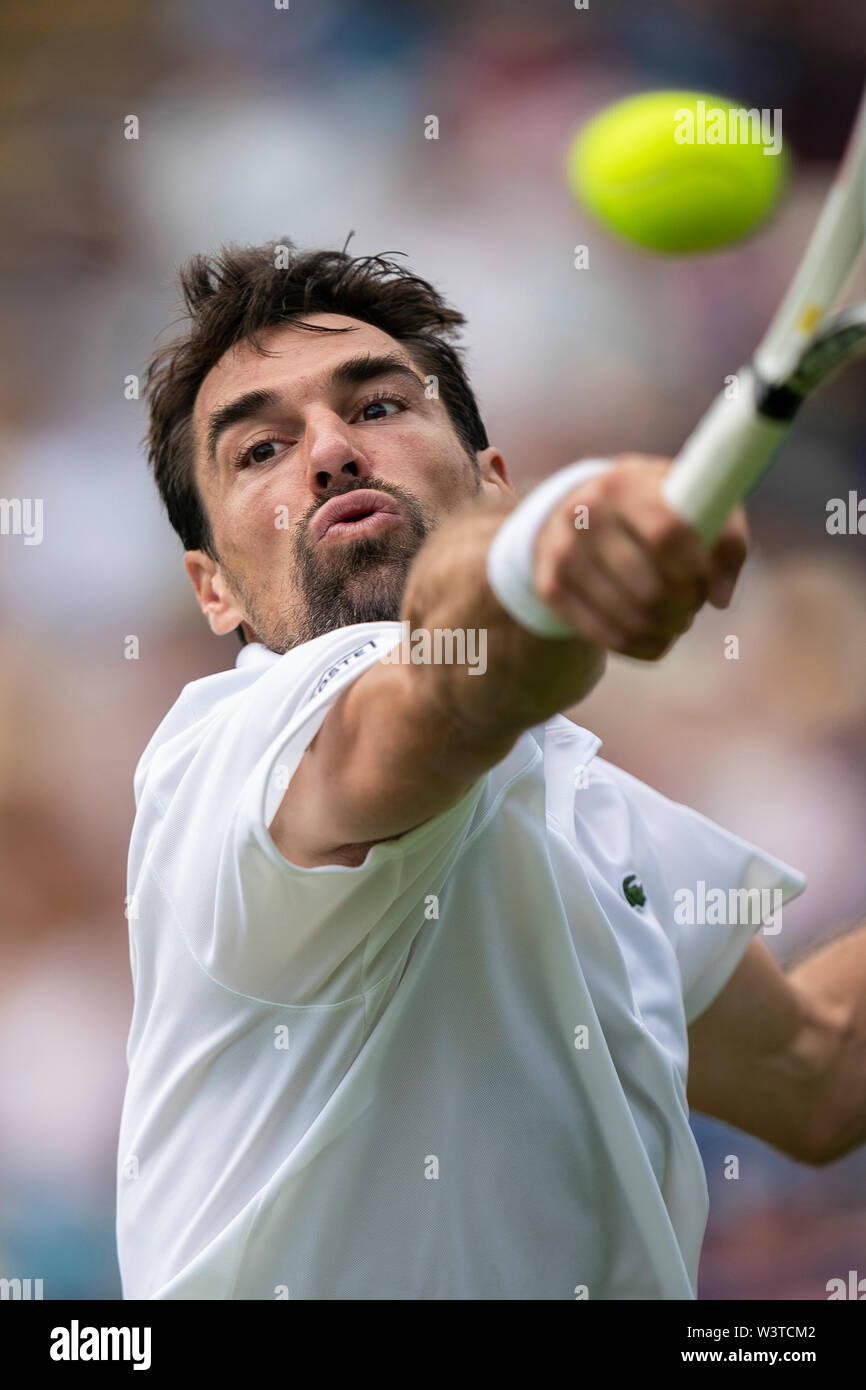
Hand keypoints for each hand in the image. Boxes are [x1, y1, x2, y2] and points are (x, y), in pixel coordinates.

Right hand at [531, 454, 748, 659]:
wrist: (580, 510)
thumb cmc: (655, 506)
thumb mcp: (693, 502)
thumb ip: (725, 540)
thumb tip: (720, 597)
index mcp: (623, 482)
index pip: (667, 534)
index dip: (696, 568)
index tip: (706, 579)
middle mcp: (584, 514)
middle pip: (650, 587)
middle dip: (684, 605)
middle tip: (693, 602)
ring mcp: (561, 553)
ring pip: (630, 620)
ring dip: (667, 628)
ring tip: (678, 617)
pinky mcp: (550, 588)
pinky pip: (609, 638)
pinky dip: (644, 645)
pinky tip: (657, 635)